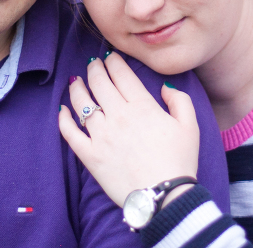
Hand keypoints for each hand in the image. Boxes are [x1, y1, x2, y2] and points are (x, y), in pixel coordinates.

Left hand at [58, 53, 199, 207]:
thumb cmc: (179, 161)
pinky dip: (64, 119)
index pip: (122, 75)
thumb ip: (179, 100)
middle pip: (99, 83)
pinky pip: (70, 133)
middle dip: (94, 69)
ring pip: (82, 103)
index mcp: (142, 106)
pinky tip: (62, 110)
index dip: (113, 62)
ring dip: (77, 88)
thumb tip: (164, 86)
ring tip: (75, 80)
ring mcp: (101, 135)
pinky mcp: (90, 155)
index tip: (110, 57)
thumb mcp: (190, 126)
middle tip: (93, 64)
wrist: (164, 196)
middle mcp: (118, 116)